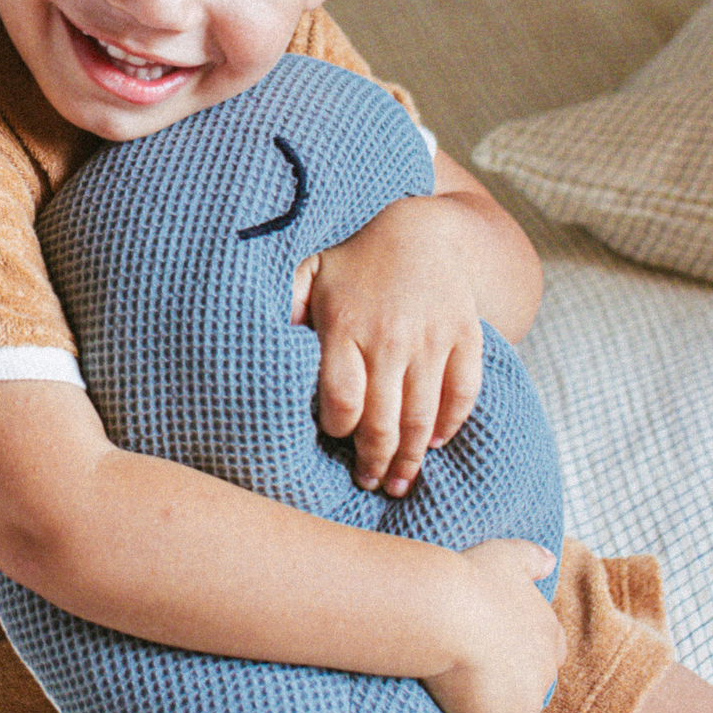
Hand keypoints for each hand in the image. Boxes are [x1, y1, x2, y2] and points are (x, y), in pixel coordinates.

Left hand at [290, 195, 483, 496]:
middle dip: (374, 462)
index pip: (340, 400)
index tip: (332, 441)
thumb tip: (247, 339)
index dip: (337, 430)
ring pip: (422, 416)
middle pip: (383, 420)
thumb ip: (283, 309)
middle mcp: (389, 338)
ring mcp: (431, 339)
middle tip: (368, 483)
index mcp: (344, 326)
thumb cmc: (354, 260)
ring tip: (399, 482)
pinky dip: (450, 424)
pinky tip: (434, 442)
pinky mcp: (465, 337)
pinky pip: (463, 393)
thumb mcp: (309, 273)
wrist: (423, 229)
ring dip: (411, 458)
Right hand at [423, 539, 566, 712]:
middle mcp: (545, 670)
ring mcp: (523, 701)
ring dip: (491, 701)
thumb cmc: (472, 579)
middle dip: (508, 678)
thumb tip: (550, 560)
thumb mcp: (505, 555)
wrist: (444, 610)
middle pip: (530, 683)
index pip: (548, 651)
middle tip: (472, 666)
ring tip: (457, 685)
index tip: (495, 643)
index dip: (521, 649)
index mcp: (548, 633)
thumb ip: (531, 557)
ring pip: (511, 709)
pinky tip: (451, 702)